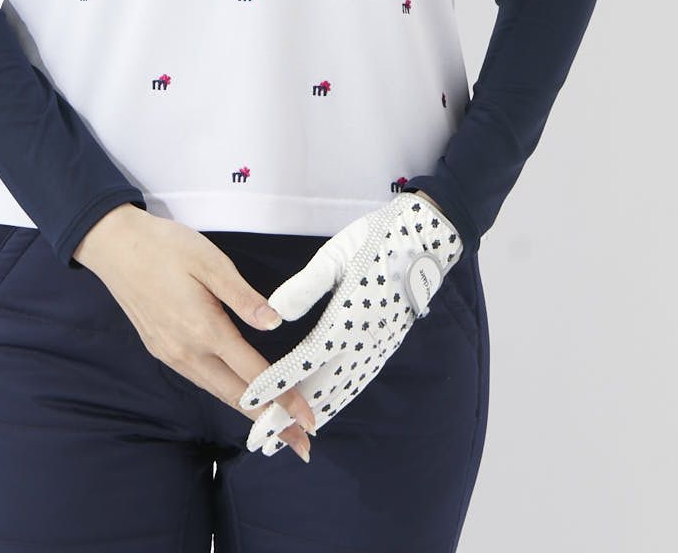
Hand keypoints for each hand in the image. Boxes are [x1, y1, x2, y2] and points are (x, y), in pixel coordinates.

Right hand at [74, 204, 317, 460]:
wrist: (114, 245)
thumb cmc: (165, 246)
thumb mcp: (210, 261)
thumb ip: (243, 297)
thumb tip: (275, 323)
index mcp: (204, 329)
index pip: (254, 375)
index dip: (284, 399)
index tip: (309, 421)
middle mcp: (187, 351)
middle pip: (236, 397)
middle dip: (272, 421)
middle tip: (303, 442)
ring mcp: (171, 354)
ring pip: (217, 391)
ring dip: (249, 410)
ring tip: (277, 422)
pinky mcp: (160, 350)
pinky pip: (200, 379)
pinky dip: (226, 392)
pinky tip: (239, 392)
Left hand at [237, 194, 462, 455]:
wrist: (428, 237)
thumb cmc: (378, 238)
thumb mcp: (337, 254)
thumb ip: (306, 286)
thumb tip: (274, 313)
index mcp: (350, 319)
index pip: (304, 362)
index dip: (274, 384)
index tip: (249, 402)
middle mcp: (366, 341)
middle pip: (322, 388)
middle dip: (290, 416)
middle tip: (262, 441)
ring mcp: (381, 345)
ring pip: (343, 389)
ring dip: (314, 413)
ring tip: (288, 434)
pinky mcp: (388, 342)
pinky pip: (360, 379)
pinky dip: (340, 398)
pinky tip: (328, 404)